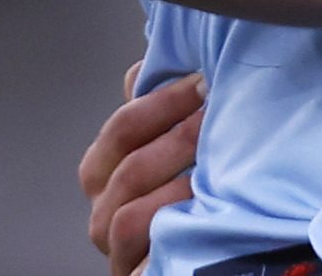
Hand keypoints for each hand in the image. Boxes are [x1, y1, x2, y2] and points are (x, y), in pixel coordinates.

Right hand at [81, 66, 203, 275]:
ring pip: (131, 217)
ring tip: (217, 167)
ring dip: (177, 187)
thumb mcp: (174, 143)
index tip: (204, 82)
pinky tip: (207, 214)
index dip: (162, 102)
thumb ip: (160, 107)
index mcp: (106, 172)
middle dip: (177, 140)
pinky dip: (175, 233)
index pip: (122, 130)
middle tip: (216, 119)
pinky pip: (149, 259)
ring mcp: (119, 251)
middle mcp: (104, 213)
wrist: (206, 256)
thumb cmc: (190, 190)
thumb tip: (149, 65)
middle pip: (127, 170)